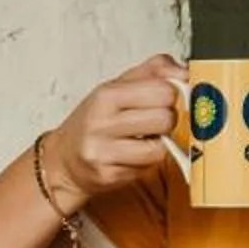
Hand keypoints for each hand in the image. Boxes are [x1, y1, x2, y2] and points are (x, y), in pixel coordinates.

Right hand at [43, 57, 185, 212]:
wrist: (63, 160)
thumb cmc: (95, 120)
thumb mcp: (118, 86)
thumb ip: (153, 71)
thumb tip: (185, 72)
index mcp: (106, 95)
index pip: (163, 90)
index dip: (173, 95)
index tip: (166, 98)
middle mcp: (101, 123)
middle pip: (165, 119)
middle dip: (167, 121)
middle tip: (155, 121)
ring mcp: (103, 152)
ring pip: (160, 148)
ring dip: (159, 144)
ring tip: (144, 139)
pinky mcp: (109, 176)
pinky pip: (147, 168)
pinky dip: (146, 162)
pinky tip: (133, 155)